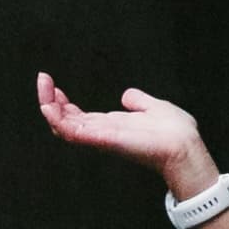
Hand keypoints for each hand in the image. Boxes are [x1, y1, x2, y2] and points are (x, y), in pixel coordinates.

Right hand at [36, 72, 217, 196]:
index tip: (52, 85)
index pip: (76, 117)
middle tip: (42, 81)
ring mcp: (101, 137)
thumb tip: (128, 95)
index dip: (61, 103)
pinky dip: (58, 119)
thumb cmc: (175, 133)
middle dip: (49, 102)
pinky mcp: (104, 139)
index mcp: (110, 126)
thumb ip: (138, 102)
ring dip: (49, 108)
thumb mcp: (153, 108)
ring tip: (43, 89)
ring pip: (63, 127)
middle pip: (65, 121)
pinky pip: (73, 133)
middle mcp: (102, 133)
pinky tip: (49, 106)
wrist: (185, 146)